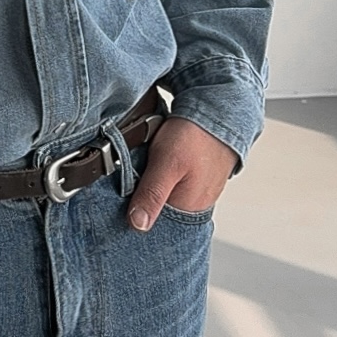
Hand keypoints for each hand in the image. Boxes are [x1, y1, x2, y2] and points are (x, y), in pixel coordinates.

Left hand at [126, 116, 237, 230]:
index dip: (132, 213)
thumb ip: (152, 194)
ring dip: (148, 187)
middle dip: (139, 199)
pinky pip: (170, 186)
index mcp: (188, 209)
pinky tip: (154, 166)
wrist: (218, 111)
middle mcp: (194, 206)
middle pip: (156, 212)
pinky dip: (158, 178)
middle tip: (131, 178)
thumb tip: (138, 224)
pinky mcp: (193, 180)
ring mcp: (195, 193)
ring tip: (143, 170)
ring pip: (161, 197)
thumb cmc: (195, 136)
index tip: (118, 201)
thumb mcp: (166, 164)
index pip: (152, 224)